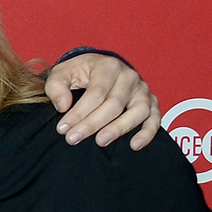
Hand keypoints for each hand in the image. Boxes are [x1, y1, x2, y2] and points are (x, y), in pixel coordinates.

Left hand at [41, 53, 159, 148]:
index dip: (79, 112)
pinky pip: (155, 117)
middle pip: (114, 104)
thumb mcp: (61, 74)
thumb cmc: (78, 73)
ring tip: (101, 142)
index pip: (96, 93)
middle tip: (73, 139)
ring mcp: (142, 89)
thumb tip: (63, 106)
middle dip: (92, 124)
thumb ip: (56, 87)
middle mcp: (129, 76)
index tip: (62, 129)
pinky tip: (135, 145)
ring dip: (119, 128)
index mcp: (108, 66)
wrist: (97, 69)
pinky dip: (148, 132)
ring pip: (138, 111)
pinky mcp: (151, 102)